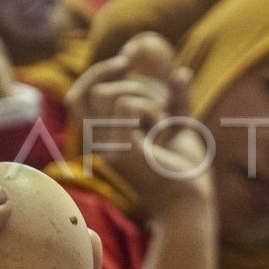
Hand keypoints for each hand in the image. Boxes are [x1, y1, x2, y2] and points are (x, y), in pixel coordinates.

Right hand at [67, 50, 212, 218]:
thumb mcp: (180, 127)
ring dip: (145, 97)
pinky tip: (165, 132)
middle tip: (163, 106)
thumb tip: (181, 71)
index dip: (96, 74)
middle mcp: (98, 145)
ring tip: (165, 123)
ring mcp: (105, 148)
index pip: (78, 98)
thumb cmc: (186, 174)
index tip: (126, 63)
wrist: (190, 205)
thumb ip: (177, 101)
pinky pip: (127, 105)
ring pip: (111, 94)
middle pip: (93, 91)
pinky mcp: (119, 150)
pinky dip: (152, 109)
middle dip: (133, 85)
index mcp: (103, 140)